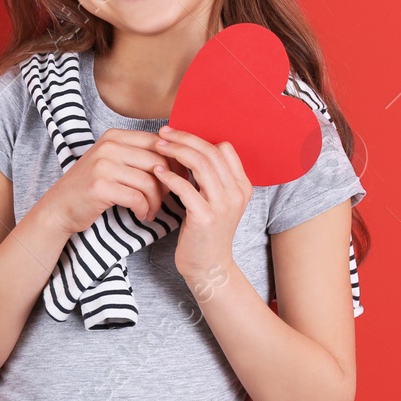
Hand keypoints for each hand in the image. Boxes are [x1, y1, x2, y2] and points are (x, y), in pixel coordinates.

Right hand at [39, 128, 171, 236]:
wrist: (59, 206)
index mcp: (114, 136)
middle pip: (158, 162)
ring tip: (151, 210)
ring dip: (156, 201)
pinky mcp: (101, 186)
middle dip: (168, 184)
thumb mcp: (112, 161)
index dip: (174, 162)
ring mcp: (103, 165)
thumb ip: (137, 155)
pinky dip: (145, 209)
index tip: (177, 178)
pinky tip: (142, 214)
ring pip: (149, 182)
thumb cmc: (90, 186)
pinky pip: (137, 197)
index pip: (158, 142)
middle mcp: (109, 146)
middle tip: (166, 198)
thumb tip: (177, 158)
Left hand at [151, 126, 251, 288]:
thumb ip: (211, 178)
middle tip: (163, 132)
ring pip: (200, 164)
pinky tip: (157, 171)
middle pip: (211, 152)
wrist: (209, 268)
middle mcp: (236, 193)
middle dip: (184, 138)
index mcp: (242, 186)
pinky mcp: (205, 218)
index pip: (224, 148)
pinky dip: (170, 176)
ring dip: (176, 151)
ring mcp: (223, 206)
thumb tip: (189, 147)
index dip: (199, 137)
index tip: (177, 134)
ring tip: (158, 146)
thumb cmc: (206, 232)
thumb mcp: (217, 202)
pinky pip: (186, 188)